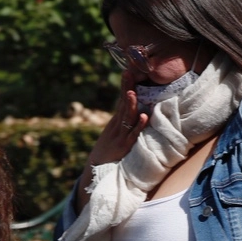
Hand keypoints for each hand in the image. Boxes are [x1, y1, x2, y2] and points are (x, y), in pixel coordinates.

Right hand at [76, 70, 148, 209]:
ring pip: (127, 118)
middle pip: (123, 104)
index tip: (128, 70)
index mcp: (115, 121)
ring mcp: (120, 136)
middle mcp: (117, 126)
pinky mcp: (124, 148)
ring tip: (133, 91)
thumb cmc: (108, 151)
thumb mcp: (114, 132)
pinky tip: (145, 117)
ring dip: (131, 104)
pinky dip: (139, 127)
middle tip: (129, 72)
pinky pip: (133, 136)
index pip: (121, 99)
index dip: (125, 85)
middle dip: (126, 88)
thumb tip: (132, 106)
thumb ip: (123, 120)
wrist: (96, 170)